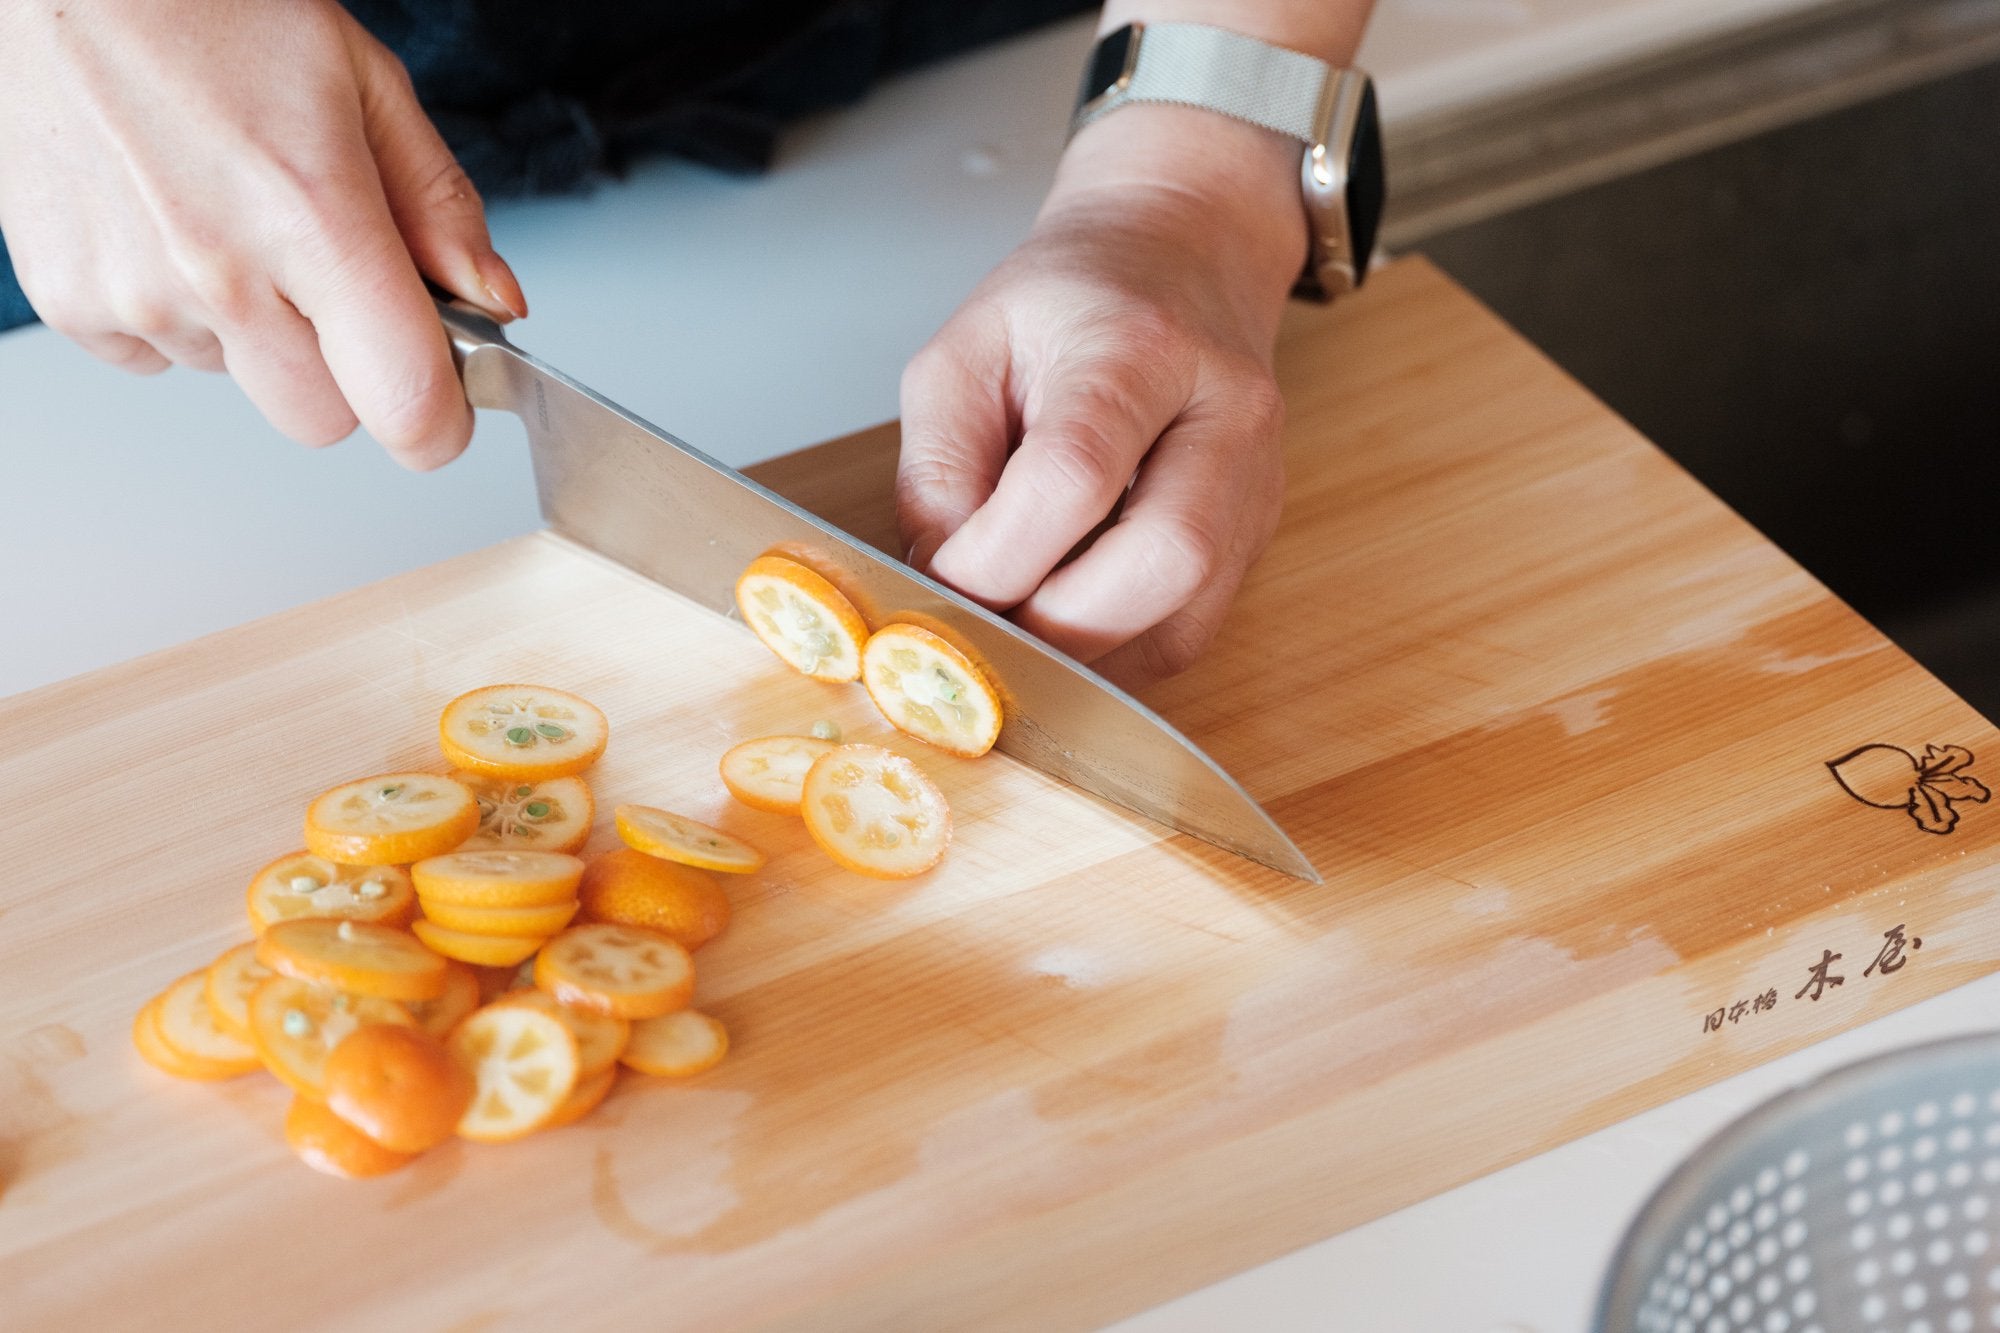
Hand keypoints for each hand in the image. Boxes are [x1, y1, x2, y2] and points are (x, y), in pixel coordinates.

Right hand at [0, 0, 524, 467]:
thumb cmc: (206, 9)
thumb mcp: (363, 82)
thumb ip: (439, 206)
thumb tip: (495, 302)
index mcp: (311, 218)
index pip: (407, 406)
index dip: (441, 419)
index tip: (446, 396)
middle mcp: (218, 272)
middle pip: (325, 419)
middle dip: (346, 369)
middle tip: (329, 273)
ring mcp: (135, 295)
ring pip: (242, 384)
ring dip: (257, 332)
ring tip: (233, 218)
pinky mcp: (69, 301)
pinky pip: (159, 359)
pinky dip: (180, 314)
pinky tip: (172, 226)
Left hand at [896, 108, 1302, 688]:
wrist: (1183, 256)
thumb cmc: (1067, 303)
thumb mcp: (965, 352)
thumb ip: (938, 471)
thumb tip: (943, 586)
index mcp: (1138, 346)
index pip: (1074, 476)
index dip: (996, 556)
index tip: (942, 577)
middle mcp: (1223, 413)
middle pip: (1165, 558)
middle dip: (1056, 624)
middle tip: (985, 624)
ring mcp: (1256, 479)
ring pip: (1186, 618)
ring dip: (1085, 653)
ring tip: (1018, 626)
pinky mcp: (1257, 532)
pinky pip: (1189, 631)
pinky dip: (1115, 652)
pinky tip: (1065, 627)